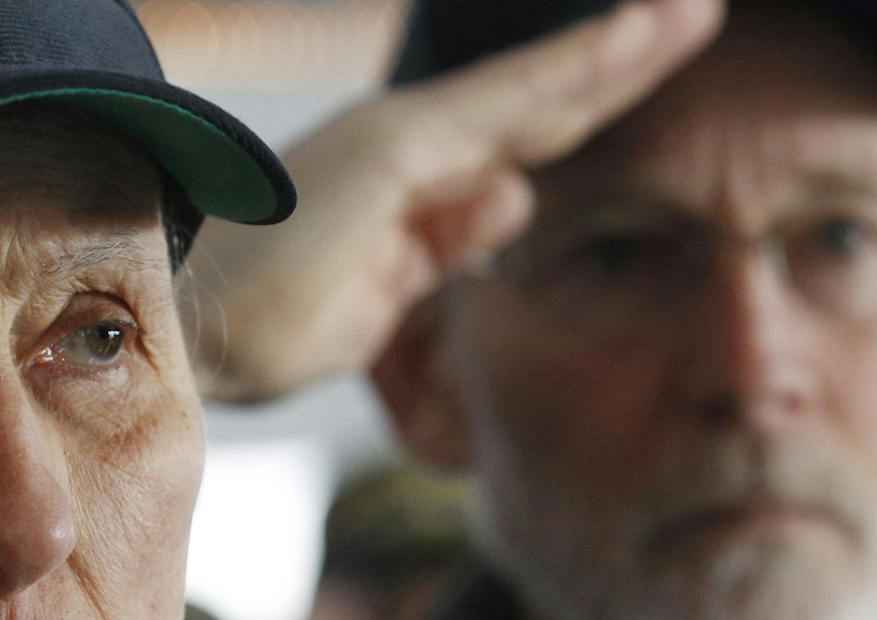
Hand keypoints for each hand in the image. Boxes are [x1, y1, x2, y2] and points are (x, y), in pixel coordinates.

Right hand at [183, 0, 722, 401]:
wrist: (179, 331)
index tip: (649, 69)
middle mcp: (410, 145)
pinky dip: (577, 68)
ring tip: (692, 11)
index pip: (522, 136)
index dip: (589, 99)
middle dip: (623, 58)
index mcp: (406, 183)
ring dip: (619, 50)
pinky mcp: (398, 152)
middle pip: (542, 99)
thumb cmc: (255, 326)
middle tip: (698, 12)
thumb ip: (442, 246)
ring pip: (538, 88)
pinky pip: (509, 104)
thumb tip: (515, 193)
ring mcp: (405, 141)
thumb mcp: (375, 298)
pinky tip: (638, 40)